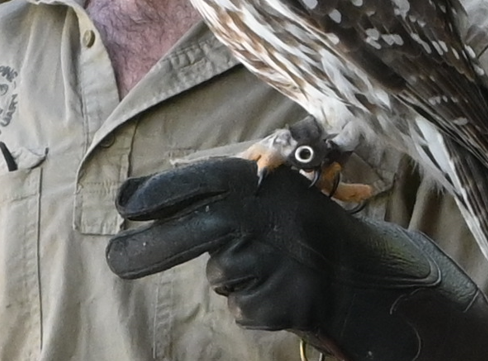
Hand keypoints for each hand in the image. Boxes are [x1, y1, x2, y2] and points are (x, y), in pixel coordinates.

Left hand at [105, 157, 487, 360]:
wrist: (372, 277)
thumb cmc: (306, 230)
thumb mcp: (273, 197)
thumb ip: (226, 196)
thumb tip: (146, 206)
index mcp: (268, 181)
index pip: (204, 179)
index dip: (159, 191)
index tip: (121, 205)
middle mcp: (273, 216)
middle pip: (196, 232)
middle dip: (149, 248)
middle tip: (114, 259)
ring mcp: (281, 260)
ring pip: (221, 276)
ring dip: (234, 276)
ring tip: (273, 267)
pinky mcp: (288, 301)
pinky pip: (243, 307)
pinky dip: (254, 304)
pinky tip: (284, 291)